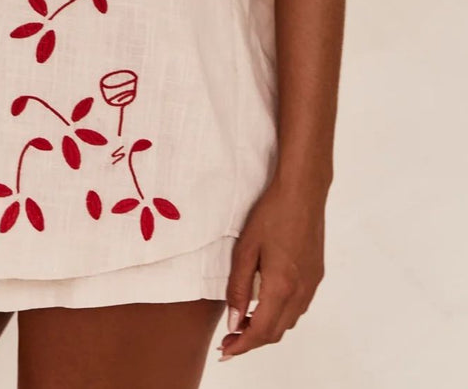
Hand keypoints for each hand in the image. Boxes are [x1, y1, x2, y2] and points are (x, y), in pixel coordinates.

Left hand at [218, 176, 325, 360]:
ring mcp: (312, 284)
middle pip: (276, 332)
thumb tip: (233, 321)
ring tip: (244, 321)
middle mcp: (301, 291)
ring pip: (289, 321)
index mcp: (281, 286)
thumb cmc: (271, 214)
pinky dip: (280, 314)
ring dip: (267, 328)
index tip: (226, 351)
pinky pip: (298, 306)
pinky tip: (265, 303)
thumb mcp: (245, 249)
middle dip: (252, 341)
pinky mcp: (316, 275)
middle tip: (230, 339)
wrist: (302, 192)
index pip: (261, 331)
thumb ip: (238, 287)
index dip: (242, 346)